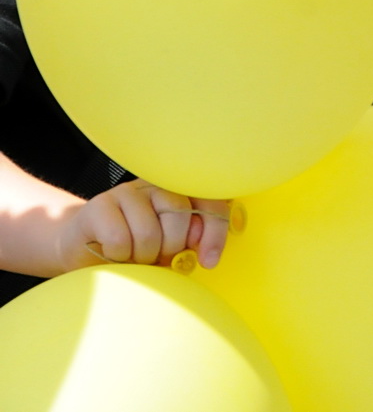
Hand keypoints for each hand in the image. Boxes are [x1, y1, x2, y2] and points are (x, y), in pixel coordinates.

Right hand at [56, 180, 229, 272]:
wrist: (83, 251)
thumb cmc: (134, 250)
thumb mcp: (168, 247)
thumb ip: (190, 240)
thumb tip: (203, 243)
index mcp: (180, 191)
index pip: (210, 200)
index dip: (215, 231)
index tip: (209, 262)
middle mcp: (156, 184)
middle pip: (180, 216)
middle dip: (170, 248)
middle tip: (155, 257)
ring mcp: (127, 191)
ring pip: (149, 232)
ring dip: (142, 256)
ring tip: (133, 257)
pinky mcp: (99, 205)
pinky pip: (119, 239)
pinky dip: (118, 257)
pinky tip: (111, 253)